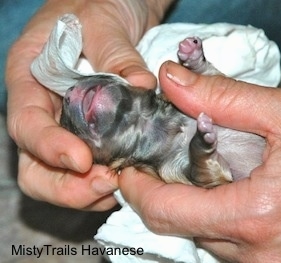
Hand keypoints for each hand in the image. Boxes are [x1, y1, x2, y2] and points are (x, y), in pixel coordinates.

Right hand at [6, 0, 171, 209]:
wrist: (109, 8)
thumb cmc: (96, 6)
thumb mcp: (104, 22)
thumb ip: (118, 56)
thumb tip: (142, 87)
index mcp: (30, 79)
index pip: (26, 124)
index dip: (49, 148)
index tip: (82, 161)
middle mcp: (43, 110)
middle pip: (33, 165)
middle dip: (66, 185)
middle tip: (106, 182)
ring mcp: (65, 126)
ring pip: (57, 176)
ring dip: (85, 191)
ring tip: (117, 185)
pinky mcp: (88, 135)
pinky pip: (85, 171)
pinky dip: (102, 184)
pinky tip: (124, 178)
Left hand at [119, 61, 280, 261]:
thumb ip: (224, 98)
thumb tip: (175, 81)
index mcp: (255, 215)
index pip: (166, 211)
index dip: (137, 189)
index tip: (130, 168)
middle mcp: (258, 252)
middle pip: (180, 226)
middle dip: (160, 195)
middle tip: (157, 164)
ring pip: (204, 237)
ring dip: (190, 206)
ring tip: (196, 172)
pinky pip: (230, 245)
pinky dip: (217, 218)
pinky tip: (230, 192)